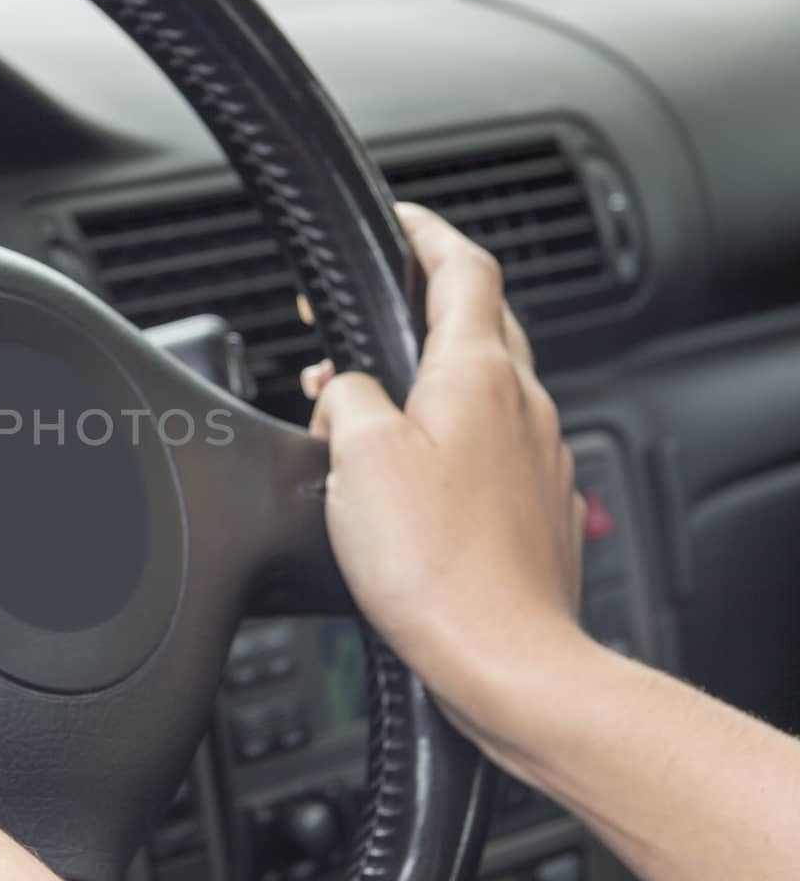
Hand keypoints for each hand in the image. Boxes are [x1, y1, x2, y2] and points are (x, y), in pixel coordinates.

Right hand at [305, 203, 586, 735]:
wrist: (505, 659)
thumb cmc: (437, 566)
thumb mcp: (354, 456)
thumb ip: (344, 398)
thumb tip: (343, 392)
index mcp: (478, 375)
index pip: (462, 267)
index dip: (425, 232)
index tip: (400, 221)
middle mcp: (520, 405)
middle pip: (476, 323)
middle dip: (414, 311)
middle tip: (358, 323)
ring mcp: (536, 456)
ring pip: (479, 390)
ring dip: (421, 384)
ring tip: (359, 414)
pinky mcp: (536, 506)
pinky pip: (487, 446)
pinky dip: (444, 440)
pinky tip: (403, 479)